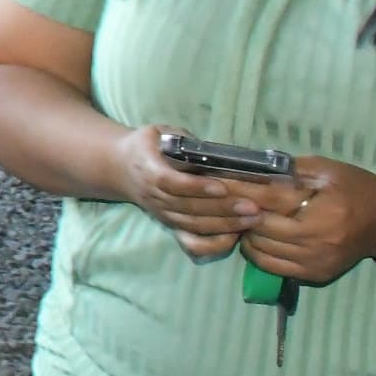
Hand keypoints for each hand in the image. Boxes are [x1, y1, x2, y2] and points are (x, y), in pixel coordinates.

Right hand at [109, 124, 259, 259]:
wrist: (121, 168)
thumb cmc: (146, 146)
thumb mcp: (158, 132)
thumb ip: (180, 138)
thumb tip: (210, 150)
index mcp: (149, 170)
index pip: (171, 183)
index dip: (196, 187)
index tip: (222, 187)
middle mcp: (154, 196)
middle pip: (188, 208)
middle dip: (223, 209)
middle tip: (253, 207)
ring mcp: (163, 214)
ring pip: (193, 225)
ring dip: (225, 224)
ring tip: (254, 219)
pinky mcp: (171, 225)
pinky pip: (191, 242)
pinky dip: (212, 244)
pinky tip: (235, 237)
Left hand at [230, 155, 375, 286]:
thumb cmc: (355, 188)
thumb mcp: (325, 170)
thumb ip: (287, 171)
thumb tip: (245, 170)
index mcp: (325, 210)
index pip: (269, 199)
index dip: (237, 189)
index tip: (211, 179)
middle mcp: (319, 241)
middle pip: (260, 227)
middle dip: (237, 211)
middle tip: (223, 198)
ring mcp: (316, 263)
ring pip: (260, 249)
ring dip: (245, 232)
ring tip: (242, 215)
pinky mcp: (314, 276)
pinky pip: (271, 266)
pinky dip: (257, 250)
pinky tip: (258, 234)